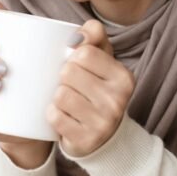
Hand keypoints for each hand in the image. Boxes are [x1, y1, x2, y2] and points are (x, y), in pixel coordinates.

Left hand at [48, 19, 135, 157]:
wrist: (105, 137)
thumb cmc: (98, 89)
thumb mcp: (103, 59)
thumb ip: (94, 34)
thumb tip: (77, 36)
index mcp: (123, 77)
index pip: (83, 53)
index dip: (73, 57)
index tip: (78, 67)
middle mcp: (118, 100)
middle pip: (68, 72)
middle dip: (64, 77)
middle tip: (73, 87)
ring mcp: (103, 123)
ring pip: (60, 95)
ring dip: (57, 97)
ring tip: (68, 102)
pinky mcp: (85, 140)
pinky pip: (54, 116)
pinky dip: (53, 115)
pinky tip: (64, 117)